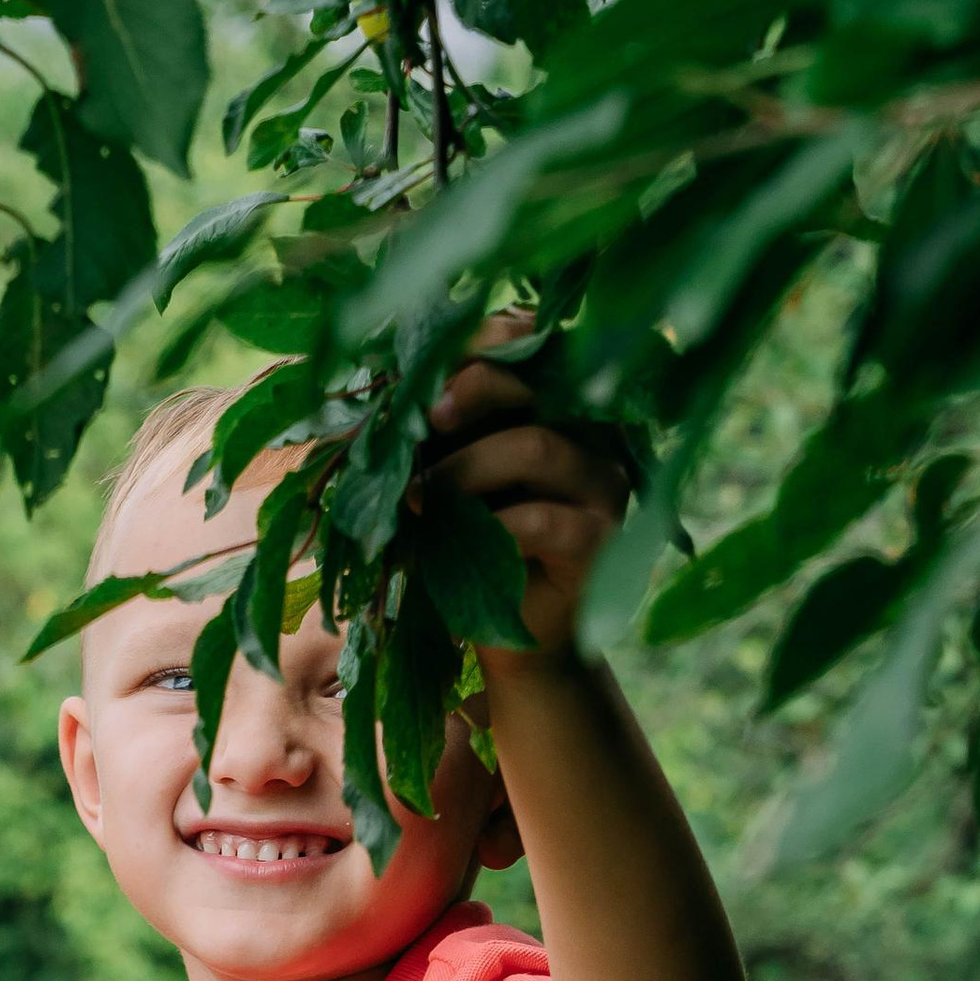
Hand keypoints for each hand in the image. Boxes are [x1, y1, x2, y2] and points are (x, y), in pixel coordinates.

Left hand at [425, 313, 633, 655]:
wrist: (512, 638)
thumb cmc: (473, 549)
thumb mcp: (446, 479)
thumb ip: (431, 434)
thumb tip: (376, 398)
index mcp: (555, 400)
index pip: (527, 342)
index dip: (475, 344)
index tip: (420, 370)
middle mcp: (591, 430)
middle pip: (536, 379)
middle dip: (468, 392)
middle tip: (421, 420)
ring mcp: (603, 483)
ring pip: (536, 446)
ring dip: (464, 469)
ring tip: (420, 497)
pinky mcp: (601, 540)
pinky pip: (541, 519)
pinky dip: (488, 527)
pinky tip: (452, 542)